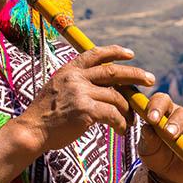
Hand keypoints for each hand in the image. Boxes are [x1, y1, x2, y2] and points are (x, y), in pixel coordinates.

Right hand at [14, 45, 155, 152]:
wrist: (32, 130)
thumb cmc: (45, 114)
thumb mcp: (57, 88)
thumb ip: (75, 81)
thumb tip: (97, 83)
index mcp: (69, 70)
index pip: (95, 54)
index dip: (115, 51)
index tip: (130, 54)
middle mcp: (76, 77)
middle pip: (112, 71)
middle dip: (135, 75)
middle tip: (151, 79)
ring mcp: (81, 93)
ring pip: (115, 97)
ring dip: (127, 110)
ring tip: (131, 120)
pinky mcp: (85, 111)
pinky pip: (112, 114)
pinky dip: (121, 123)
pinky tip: (121, 131)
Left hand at [138, 92, 182, 182]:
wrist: (168, 173)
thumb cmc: (156, 153)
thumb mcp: (148, 148)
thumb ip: (148, 138)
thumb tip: (146, 129)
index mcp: (164, 112)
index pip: (162, 101)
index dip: (157, 107)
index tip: (151, 119)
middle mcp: (182, 116)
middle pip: (182, 113)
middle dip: (176, 122)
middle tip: (169, 133)